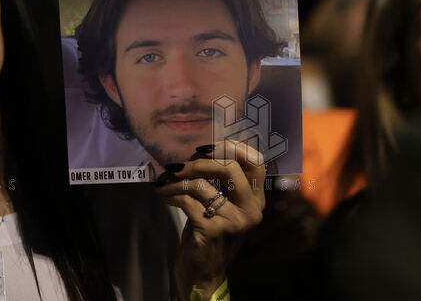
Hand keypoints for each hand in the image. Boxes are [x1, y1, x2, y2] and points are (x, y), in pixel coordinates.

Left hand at [154, 139, 264, 299]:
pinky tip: (163, 194)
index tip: (206, 146)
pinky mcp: (212, 230)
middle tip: (179, 163)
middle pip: (230, 167)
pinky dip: (171, 193)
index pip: (256, 162)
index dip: (232, 147)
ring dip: (176, 179)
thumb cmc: (211, 232)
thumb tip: (203, 146)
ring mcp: (233, 221)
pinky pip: (187, 200)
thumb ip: (223, 181)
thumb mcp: (224, 205)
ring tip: (164, 179)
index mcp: (256, 200)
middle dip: (199, 160)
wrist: (203, 275)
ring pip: (202, 183)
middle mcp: (250, 210)